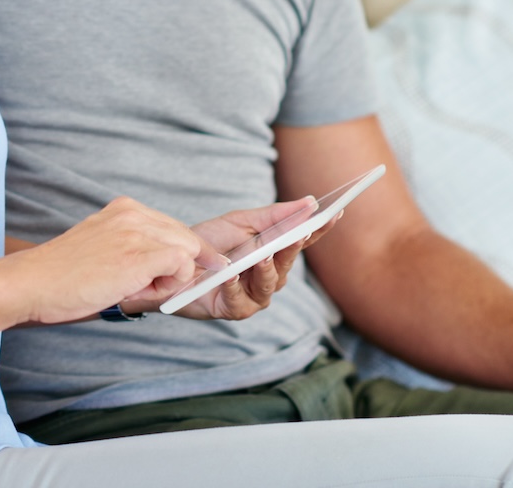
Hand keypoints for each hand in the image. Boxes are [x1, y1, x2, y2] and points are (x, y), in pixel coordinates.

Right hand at [6, 196, 209, 325]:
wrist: (34, 282)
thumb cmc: (63, 275)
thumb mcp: (102, 245)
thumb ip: (132, 245)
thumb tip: (170, 264)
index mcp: (123, 208)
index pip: (172, 226)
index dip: (182, 251)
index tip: (187, 270)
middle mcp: (132, 213)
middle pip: (186, 236)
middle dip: (179, 265)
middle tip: (149, 287)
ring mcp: (136, 232)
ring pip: (188, 250)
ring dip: (172, 276)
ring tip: (137, 288)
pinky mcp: (139, 255)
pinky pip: (182, 265)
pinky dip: (171, 284)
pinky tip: (141, 291)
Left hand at [165, 197, 336, 320]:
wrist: (176, 260)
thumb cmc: (211, 242)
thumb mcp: (241, 222)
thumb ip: (275, 215)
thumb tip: (310, 202)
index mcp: (274, 253)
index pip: (301, 241)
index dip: (320, 229)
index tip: (335, 212)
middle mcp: (270, 276)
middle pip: (287, 262)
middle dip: (293, 247)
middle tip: (299, 232)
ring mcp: (255, 296)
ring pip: (269, 284)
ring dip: (266, 269)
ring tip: (262, 255)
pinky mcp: (234, 310)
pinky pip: (239, 299)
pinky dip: (234, 286)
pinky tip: (231, 274)